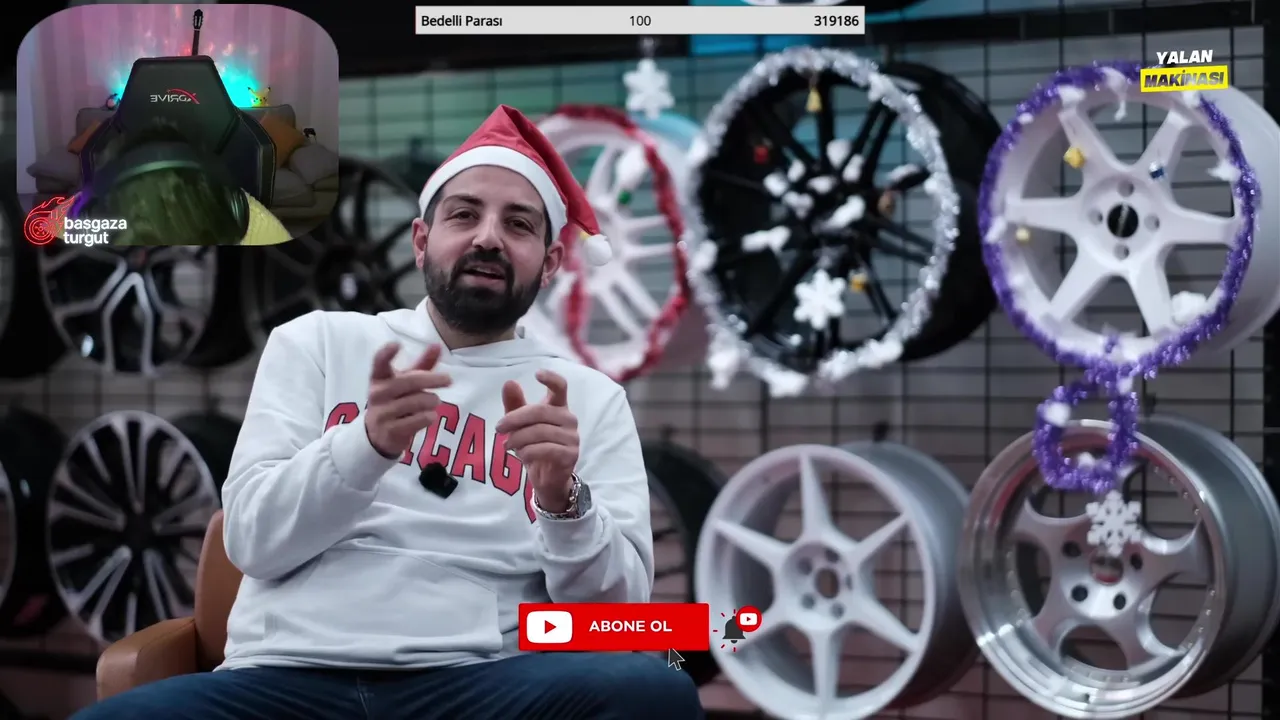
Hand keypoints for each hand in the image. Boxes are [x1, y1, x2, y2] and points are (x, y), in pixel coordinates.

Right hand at [365, 343, 450, 458]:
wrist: (378, 434)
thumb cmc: (396, 400)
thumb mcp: (405, 381)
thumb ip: (422, 365)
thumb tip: (437, 345)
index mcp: (379, 378)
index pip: (379, 363)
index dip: (386, 353)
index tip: (396, 344)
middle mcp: (377, 394)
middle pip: (409, 381)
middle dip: (432, 379)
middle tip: (448, 379)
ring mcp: (382, 414)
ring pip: (416, 402)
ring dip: (432, 400)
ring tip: (435, 401)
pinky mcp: (391, 431)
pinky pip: (417, 421)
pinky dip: (429, 417)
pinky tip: (430, 415)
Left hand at [497, 370, 578, 511]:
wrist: (547, 478)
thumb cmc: (535, 446)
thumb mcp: (520, 425)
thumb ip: (515, 405)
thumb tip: (509, 382)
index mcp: (559, 407)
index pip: (561, 387)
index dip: (551, 378)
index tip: (537, 373)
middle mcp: (569, 419)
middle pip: (540, 411)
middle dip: (515, 419)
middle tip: (498, 428)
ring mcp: (572, 437)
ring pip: (540, 432)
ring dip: (518, 438)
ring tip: (507, 445)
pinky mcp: (570, 455)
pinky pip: (546, 449)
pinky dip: (528, 452)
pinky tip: (521, 455)